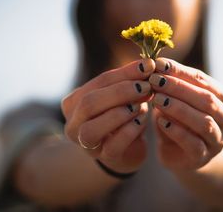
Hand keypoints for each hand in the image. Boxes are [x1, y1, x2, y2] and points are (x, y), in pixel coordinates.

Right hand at [61, 59, 154, 173]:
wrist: (126, 149)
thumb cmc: (122, 117)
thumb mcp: (123, 96)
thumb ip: (131, 81)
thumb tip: (149, 65)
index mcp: (74, 102)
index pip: (99, 82)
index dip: (125, 73)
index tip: (148, 65)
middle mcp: (73, 123)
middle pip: (89, 103)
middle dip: (121, 92)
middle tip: (146, 85)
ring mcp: (86, 144)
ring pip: (93, 127)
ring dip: (121, 113)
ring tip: (142, 104)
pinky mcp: (104, 158)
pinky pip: (113, 145)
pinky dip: (130, 130)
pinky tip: (142, 121)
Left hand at [149, 58, 222, 172]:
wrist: (178, 152)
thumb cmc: (179, 118)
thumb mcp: (179, 98)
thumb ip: (173, 82)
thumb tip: (158, 62)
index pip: (204, 81)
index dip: (181, 71)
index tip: (158, 64)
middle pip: (207, 100)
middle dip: (179, 88)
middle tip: (155, 80)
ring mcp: (219, 141)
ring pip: (203, 122)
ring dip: (178, 108)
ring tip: (156, 99)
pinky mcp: (203, 158)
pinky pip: (193, 143)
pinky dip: (176, 131)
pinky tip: (160, 121)